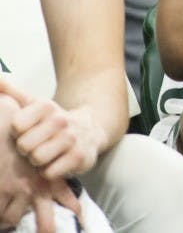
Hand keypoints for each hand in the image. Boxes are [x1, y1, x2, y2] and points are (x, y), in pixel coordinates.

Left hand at [0, 93, 81, 232]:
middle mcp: (61, 120)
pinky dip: (50, 172)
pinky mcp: (79, 157)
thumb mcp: (34, 103)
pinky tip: (58, 163)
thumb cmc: (53, 120)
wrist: (91, 129)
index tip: (28, 130)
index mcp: (46, 107)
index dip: (18, 133)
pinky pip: (50, 172)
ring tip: (47, 154)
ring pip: (38, 159)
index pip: (16, 125)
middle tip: (38, 145)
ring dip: (39, 161)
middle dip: (28, 150)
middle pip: (24, 145)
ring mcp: (71, 139)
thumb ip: (10, 91)